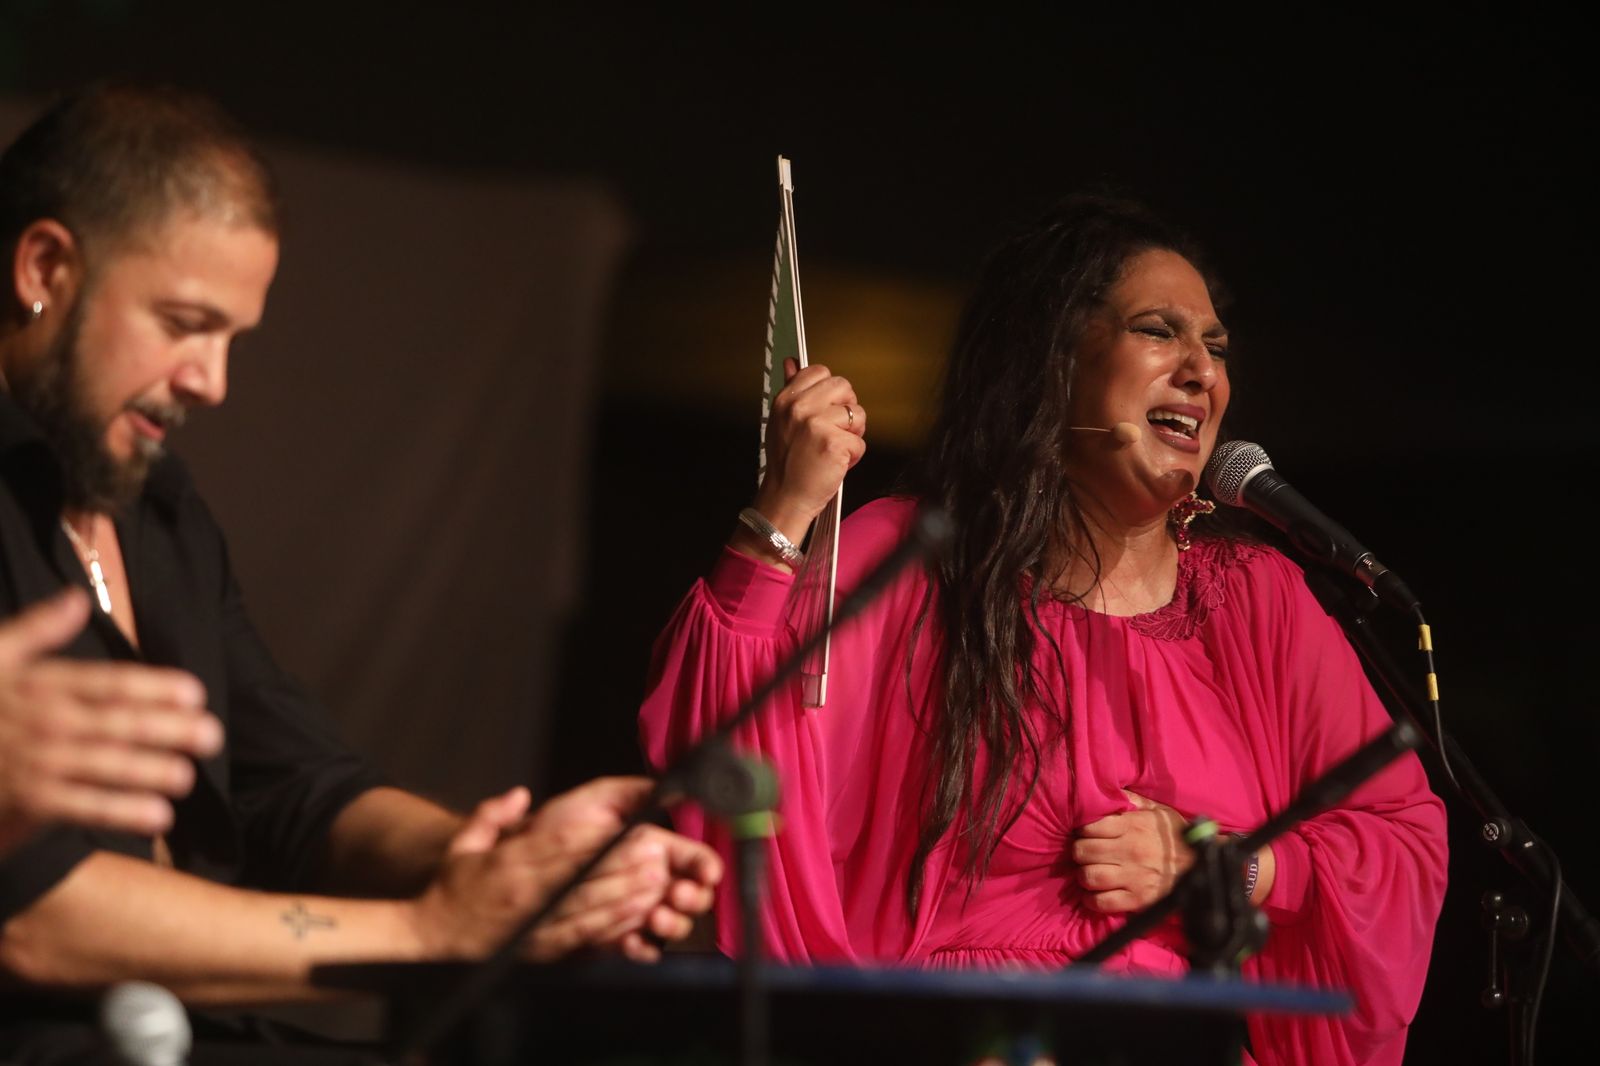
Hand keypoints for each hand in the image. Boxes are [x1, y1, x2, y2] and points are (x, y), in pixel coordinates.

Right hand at [0, 589, 222, 854]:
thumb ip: (37, 629)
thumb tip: (76, 598)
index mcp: (39, 684)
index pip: (106, 683)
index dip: (153, 687)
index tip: (195, 693)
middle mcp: (43, 721)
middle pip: (116, 723)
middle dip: (167, 730)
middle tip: (212, 735)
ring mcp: (35, 761)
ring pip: (103, 765)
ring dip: (149, 772)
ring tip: (188, 776)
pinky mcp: (26, 800)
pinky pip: (80, 807)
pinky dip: (119, 811)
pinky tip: (157, 817)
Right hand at [412, 777, 721, 962]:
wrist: (436, 937)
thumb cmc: (454, 887)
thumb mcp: (463, 843)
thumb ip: (491, 815)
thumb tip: (520, 795)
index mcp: (509, 865)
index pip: (554, 845)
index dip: (591, 835)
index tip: (620, 824)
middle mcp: (526, 894)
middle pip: (580, 877)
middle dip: (620, 865)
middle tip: (656, 852)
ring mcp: (536, 922)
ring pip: (588, 908)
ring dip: (625, 895)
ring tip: (658, 882)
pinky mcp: (543, 947)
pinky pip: (583, 936)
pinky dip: (611, 926)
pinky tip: (636, 916)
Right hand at [750, 360, 866, 545]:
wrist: (785, 498)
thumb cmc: (787, 464)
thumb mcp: (781, 421)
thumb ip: (791, 389)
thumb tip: (792, 362)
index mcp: (786, 399)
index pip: (820, 372)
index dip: (830, 392)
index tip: (825, 410)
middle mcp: (799, 407)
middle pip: (844, 386)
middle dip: (846, 409)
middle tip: (833, 430)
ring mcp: (817, 424)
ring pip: (858, 413)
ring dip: (852, 433)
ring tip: (834, 448)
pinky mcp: (834, 443)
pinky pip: (860, 441)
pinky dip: (854, 456)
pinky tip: (836, 463)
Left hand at [1070, 789, 1193, 913]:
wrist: (1205, 867)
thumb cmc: (1179, 837)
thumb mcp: (1159, 811)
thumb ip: (1134, 801)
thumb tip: (1111, 791)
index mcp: (1132, 827)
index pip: (1089, 826)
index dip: (1082, 830)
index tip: (1086, 833)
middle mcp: (1129, 851)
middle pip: (1082, 851)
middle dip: (1079, 852)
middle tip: (1084, 854)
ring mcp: (1132, 877)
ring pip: (1088, 876)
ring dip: (1083, 875)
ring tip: (1089, 872)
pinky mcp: (1137, 900)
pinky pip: (1102, 902)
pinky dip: (1092, 899)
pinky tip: (1094, 893)